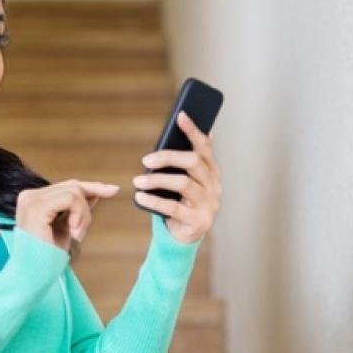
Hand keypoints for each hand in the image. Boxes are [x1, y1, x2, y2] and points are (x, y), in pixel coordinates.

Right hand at [16, 179, 119, 252]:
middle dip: (86, 209)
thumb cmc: (49, 255)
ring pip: (74, 192)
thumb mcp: (68, 227)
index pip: (67, 186)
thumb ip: (77, 209)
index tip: (113, 190)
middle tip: (82, 232)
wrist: (37, 273)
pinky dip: (78, 214)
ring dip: (83, 215)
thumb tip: (95, 192)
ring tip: (76, 234)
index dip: (92, 187)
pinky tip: (73, 231)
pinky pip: (70, 199)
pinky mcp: (37, 208)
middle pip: (73, 187)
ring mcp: (31, 200)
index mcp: (34, 199)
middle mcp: (29, 196)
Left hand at [133, 110, 221, 243]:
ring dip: (157, 180)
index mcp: (212, 171)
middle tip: (146, 160)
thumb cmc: (180, 202)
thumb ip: (181, 161)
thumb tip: (178, 128)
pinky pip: (174, 208)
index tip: (180, 115)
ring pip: (183, 184)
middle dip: (167, 157)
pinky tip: (140, 197)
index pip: (205, 146)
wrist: (184, 237)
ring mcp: (209, 205)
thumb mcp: (182, 181)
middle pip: (193, 162)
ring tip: (137, 181)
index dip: (193, 130)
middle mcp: (215, 186)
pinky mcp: (199, 222)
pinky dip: (154, 201)